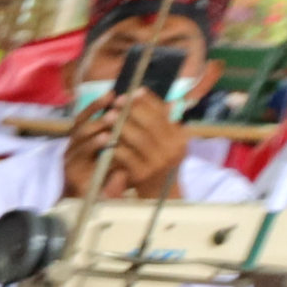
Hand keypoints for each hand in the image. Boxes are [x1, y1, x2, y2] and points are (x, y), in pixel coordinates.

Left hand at [63, 89, 183, 200]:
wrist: (158, 195)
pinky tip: (106, 138)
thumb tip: (143, 92)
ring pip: (139, 138)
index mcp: (180, 137)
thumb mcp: (163, 141)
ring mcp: (159, 162)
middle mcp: (173, 148)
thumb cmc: (157, 162)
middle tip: (117, 102)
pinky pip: (126, 155)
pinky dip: (115, 145)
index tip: (134, 91)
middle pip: (152, 123)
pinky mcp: (143, 174)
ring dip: (122, 126)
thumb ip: (156, 119)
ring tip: (109, 117)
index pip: (164, 113)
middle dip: (133, 110)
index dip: (148, 101)